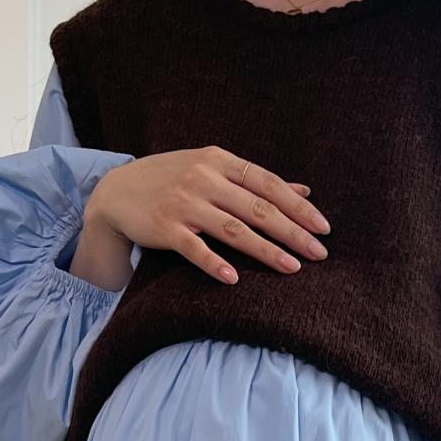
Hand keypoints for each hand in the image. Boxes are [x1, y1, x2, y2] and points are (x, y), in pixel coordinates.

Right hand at [72, 147, 328, 290]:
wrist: (117, 191)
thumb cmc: (172, 180)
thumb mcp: (212, 169)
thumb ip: (255, 181)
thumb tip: (303, 191)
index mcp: (220, 161)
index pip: (267, 184)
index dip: (298, 206)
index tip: (323, 227)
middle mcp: (204, 178)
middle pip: (257, 208)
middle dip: (292, 232)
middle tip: (319, 253)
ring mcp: (184, 203)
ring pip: (233, 229)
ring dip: (265, 250)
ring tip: (292, 268)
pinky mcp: (165, 228)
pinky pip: (194, 249)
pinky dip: (214, 263)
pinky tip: (234, 278)